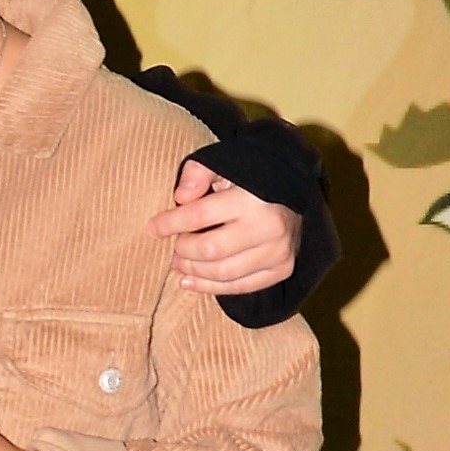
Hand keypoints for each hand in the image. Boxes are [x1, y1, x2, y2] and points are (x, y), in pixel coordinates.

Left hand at [150, 157, 300, 291]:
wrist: (297, 190)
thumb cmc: (252, 177)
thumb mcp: (226, 162)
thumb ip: (199, 172)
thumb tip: (180, 197)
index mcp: (252, 197)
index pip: (200, 215)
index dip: (170, 223)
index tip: (152, 227)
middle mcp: (269, 226)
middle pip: (209, 250)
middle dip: (183, 250)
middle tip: (173, 247)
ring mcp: (278, 251)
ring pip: (223, 273)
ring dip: (193, 271)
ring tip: (178, 264)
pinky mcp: (282, 268)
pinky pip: (240, 287)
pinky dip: (211, 288)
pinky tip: (190, 281)